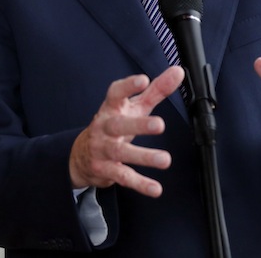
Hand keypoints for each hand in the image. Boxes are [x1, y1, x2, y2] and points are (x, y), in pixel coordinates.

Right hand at [69, 65, 183, 197]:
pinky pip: (124, 177)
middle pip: (119, 125)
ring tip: (165, 160)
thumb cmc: (115, 123)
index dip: (128, 86)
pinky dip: (140, 184)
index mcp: (112, 108)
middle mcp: (105, 127)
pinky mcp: (106, 170)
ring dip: (144, 156)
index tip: (143, 80)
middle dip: (138, 125)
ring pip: (122, 153)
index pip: (116, 93)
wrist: (81, 156)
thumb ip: (156, 90)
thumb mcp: (134, 106)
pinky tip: (156, 189)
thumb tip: (178, 71)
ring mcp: (103, 150)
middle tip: (160, 124)